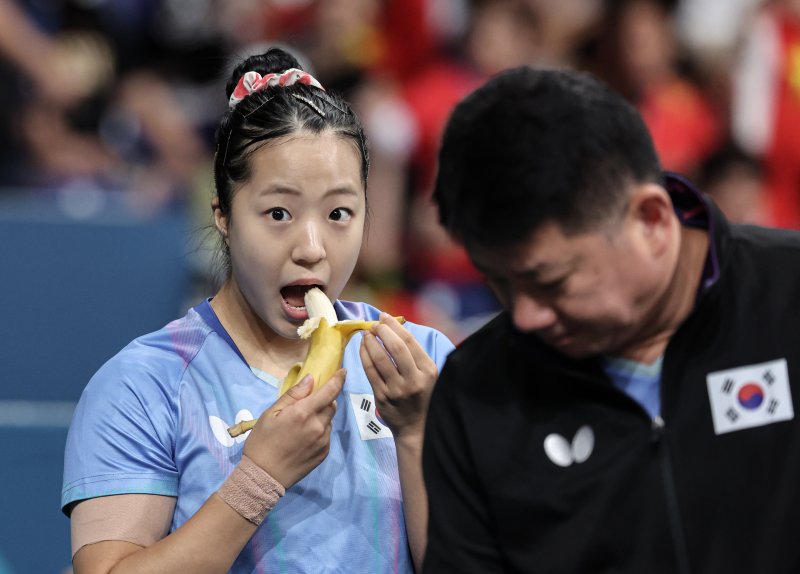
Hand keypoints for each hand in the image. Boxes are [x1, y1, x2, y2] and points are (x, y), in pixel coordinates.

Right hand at [242, 370, 344, 488]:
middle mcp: (318, 426)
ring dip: (322, 416)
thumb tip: (311, 379)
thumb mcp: (271, 413)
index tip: (343, 371)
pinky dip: (320, 430)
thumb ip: (293, 395)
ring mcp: (323, 441)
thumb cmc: (262, 442)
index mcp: (304, 413)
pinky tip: (304, 438)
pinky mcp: (324, 453)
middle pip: (332, 405)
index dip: (338, 379)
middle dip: (325, 400)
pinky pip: (327, 435)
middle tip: (308, 404)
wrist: (263, 477)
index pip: (329, 391)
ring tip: (302, 425)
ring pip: (329, 420)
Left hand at [359, 314, 438, 440]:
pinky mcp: (382, 397)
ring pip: (380, 358)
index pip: (410, 343)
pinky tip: (362, 347)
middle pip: (396, 348)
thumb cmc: (422, 397)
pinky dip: (364, 355)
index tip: (385, 317)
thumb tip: (397, 330)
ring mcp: (396, 390)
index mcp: (428, 371)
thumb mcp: (429, 376)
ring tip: (367, 333)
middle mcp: (414, 380)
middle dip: (383, 331)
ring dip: (370, 341)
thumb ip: (416, 356)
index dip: (395, 326)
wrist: (416, 428)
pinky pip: (370, 371)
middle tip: (375, 324)